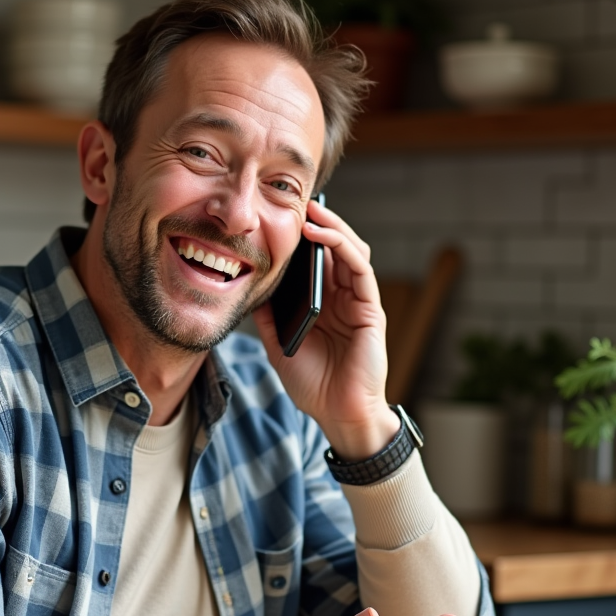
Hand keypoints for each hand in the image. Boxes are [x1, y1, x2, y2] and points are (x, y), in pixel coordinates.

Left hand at [253, 199, 399, 460]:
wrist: (338, 415)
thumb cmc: (312, 383)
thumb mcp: (276, 344)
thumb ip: (266, 316)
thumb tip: (245, 286)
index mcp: (322, 303)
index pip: (314, 260)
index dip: (299, 237)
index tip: (276, 215)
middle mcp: (342, 297)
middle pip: (333, 247)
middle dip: (316, 221)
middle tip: (294, 201)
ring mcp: (358, 301)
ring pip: (349, 249)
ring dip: (330, 226)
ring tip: (308, 210)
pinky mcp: (370, 308)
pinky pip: (359, 268)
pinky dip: (341, 246)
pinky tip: (319, 235)